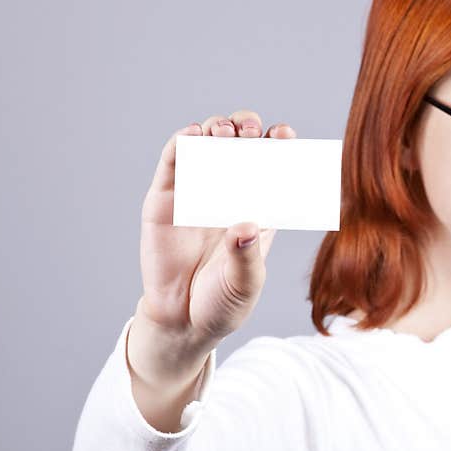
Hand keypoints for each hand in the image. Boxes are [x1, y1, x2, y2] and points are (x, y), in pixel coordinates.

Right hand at [137, 111, 294, 350]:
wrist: (181, 321)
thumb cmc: (222, 302)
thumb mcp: (244, 284)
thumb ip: (247, 257)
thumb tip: (245, 227)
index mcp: (258, 210)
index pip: (272, 169)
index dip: (279, 146)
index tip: (286, 135)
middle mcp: (229, 196)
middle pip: (240, 148)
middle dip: (248, 130)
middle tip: (252, 131)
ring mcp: (196, 194)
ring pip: (208, 146)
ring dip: (217, 129)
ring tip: (225, 131)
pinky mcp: (165, 200)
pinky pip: (172, 163)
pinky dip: (181, 143)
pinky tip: (192, 134)